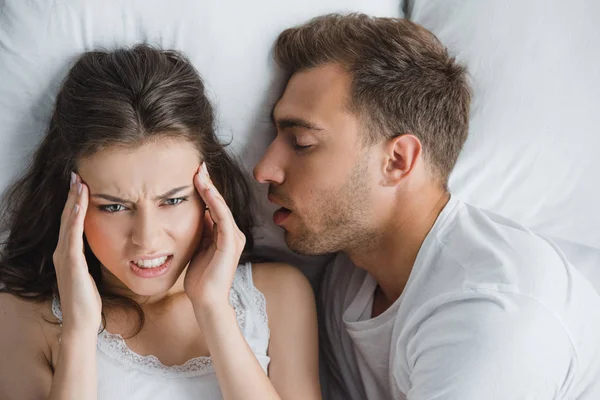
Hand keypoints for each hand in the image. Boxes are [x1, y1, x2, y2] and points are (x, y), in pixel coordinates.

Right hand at [53, 172, 101, 334]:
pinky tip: (79, 206)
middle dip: (71, 195)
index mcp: (68, 253)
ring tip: (78, 183)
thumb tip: (106, 244)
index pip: (72, 221)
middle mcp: (62, 252)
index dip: (75, 202)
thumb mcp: (91, 272)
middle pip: (68, 217)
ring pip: (68, 223)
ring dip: (73, 202)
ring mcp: (64, 257)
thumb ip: (92, 257)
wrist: (81, 321)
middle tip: (75, 174)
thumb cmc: (88, 299)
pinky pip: (72, 238)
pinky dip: (75, 220)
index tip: (81, 183)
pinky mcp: (71, 264)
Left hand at [184, 163, 245, 311]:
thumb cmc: (201, 278)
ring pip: (222, 206)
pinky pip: (222, 217)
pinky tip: (206, 189)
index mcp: (226, 235)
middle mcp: (233, 234)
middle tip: (199, 165)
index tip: (195, 173)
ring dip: (211, 188)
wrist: (206, 300)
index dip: (207, 189)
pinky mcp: (230, 243)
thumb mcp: (199, 247)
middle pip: (220, 203)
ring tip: (200, 172)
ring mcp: (234, 238)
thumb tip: (202, 213)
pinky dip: (214, 201)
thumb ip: (203, 231)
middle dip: (209, 183)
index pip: (216, 206)